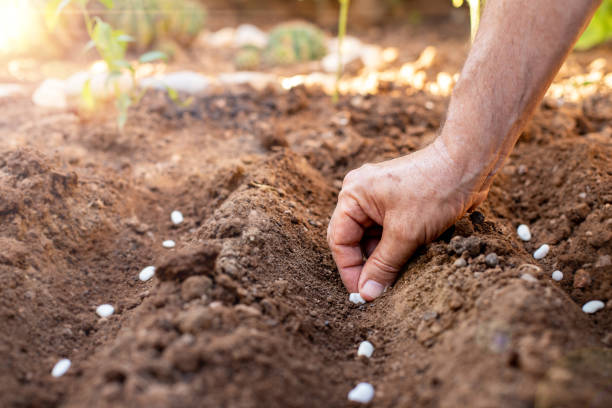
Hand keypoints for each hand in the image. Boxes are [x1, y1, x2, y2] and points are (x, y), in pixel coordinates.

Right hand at [327, 137, 488, 300]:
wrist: (468, 164)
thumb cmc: (434, 191)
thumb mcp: (406, 234)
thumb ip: (383, 266)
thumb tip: (367, 294)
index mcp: (352, 195)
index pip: (339, 240)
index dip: (349, 270)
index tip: (363, 294)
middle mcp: (360, 194)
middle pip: (353, 239)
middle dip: (365, 265)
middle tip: (377, 291)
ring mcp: (378, 197)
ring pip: (371, 238)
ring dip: (382, 258)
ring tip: (396, 276)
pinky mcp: (396, 202)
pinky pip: (386, 231)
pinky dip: (393, 247)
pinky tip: (405, 260)